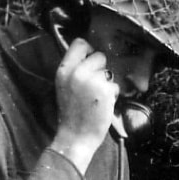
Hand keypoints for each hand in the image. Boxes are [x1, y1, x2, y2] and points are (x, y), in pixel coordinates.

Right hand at [50, 36, 118, 170]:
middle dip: (100, 69)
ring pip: (108, 71)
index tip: (90, 61)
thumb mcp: (65, 86)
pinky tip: (102, 105)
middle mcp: (76, 72)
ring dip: (107, 83)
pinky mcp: (105, 90)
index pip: (79, 43)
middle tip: (94, 86)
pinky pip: (115, 85)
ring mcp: (91, 80)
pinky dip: (112, 95)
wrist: (75, 136)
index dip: (88, 50)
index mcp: (63, 70)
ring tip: (96, 98)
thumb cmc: (71, 113)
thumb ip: (75, 70)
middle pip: (98, 55)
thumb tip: (91, 55)